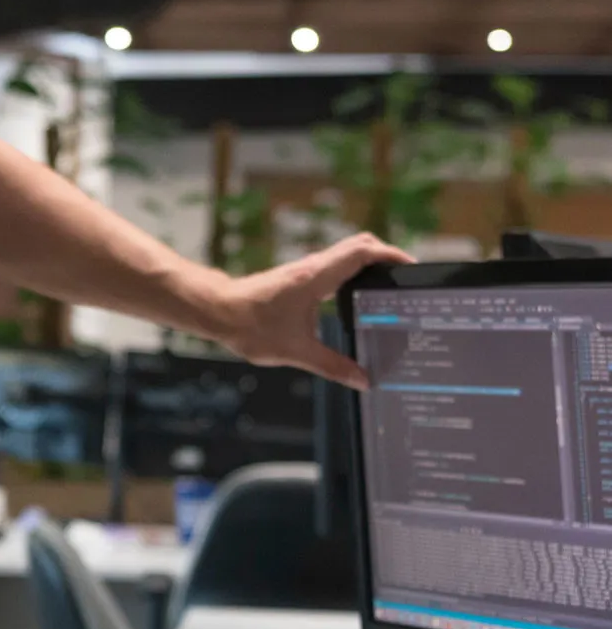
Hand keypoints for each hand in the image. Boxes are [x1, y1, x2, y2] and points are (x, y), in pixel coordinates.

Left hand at [216, 233, 411, 388]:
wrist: (216, 311)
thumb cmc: (250, 325)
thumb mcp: (296, 352)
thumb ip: (333, 366)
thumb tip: (363, 380)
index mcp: (316, 277)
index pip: (362, 251)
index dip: (391, 253)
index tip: (411, 266)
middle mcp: (313, 268)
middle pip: (359, 247)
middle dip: (386, 257)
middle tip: (406, 279)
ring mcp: (305, 271)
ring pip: (345, 255)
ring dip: (369, 265)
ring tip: (391, 288)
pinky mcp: (298, 279)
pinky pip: (334, 268)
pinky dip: (352, 274)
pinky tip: (359, 299)